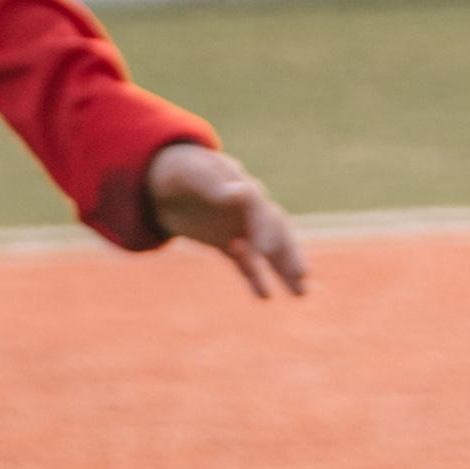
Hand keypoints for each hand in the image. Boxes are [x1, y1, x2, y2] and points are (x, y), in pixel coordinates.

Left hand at [146, 142, 306, 300]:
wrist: (167, 181)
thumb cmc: (181, 171)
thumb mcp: (190, 173)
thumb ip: (211, 182)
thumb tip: (238, 191)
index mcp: (242, 187)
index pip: (258, 209)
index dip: (263, 229)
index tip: (264, 250)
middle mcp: (250, 210)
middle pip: (275, 232)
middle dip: (287, 252)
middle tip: (301, 274)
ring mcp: (242, 229)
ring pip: (269, 251)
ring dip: (285, 270)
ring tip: (301, 293)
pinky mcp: (230, 245)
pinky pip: (247, 264)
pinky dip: (256, 279)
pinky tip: (266, 297)